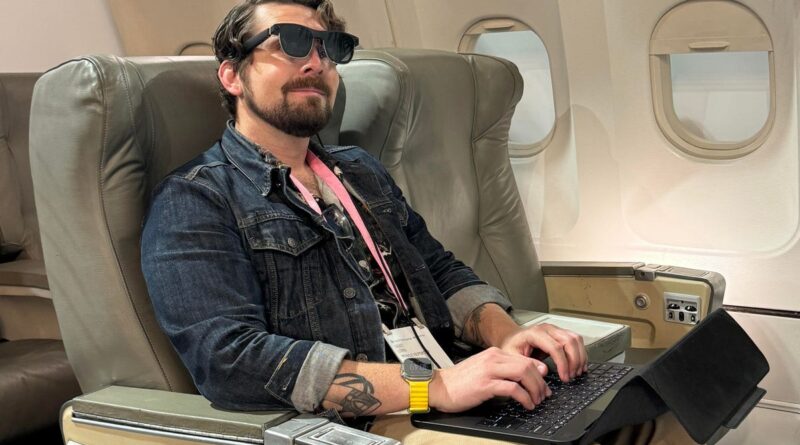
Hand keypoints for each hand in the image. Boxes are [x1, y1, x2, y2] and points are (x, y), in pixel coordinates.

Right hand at [429, 347, 551, 412]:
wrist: (438, 387)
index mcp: (494, 353)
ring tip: (536, 400)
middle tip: (544, 395)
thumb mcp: (483, 370)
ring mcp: (489, 370)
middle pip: (527, 365)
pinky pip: (513, 389)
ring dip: (535, 389)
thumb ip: (501, 370)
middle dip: (540, 382)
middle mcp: (493, 358)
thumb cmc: (459, 381)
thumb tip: (523, 376)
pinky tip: (526, 404)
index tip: (544, 384)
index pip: (524, 358)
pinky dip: (524, 398)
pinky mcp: (485, 384)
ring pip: (523, 373)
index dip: (538, 372)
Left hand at [499, 323, 587, 382]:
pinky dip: (580, 352)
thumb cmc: (512, 347)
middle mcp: (547, 328)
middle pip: (569, 341)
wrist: (512, 339)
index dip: (563, 364)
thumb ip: (528, 364)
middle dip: (574, 361)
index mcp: (535, 333)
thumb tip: (544, 370)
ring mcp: (555, 329)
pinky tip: (579, 365)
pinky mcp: (560, 333)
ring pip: (575, 339)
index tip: (564, 377)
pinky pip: (576, 340)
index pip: (555, 347)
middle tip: (572, 376)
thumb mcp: (513, 357)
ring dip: (580, 357)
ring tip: (577, 372)